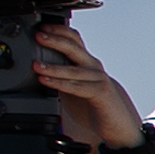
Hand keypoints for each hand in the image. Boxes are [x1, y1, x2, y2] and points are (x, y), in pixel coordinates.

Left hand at [33, 21, 141, 148]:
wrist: (118, 126)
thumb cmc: (95, 106)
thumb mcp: (74, 86)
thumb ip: (60, 76)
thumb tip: (36, 68)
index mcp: (87, 62)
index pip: (74, 39)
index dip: (59, 30)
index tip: (41, 27)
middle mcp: (93, 67)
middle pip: (74, 47)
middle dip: (54, 40)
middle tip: (38, 36)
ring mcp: (98, 79)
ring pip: (72, 69)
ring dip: (52, 67)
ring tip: (36, 65)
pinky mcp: (101, 92)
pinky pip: (77, 86)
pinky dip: (59, 83)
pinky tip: (46, 81)